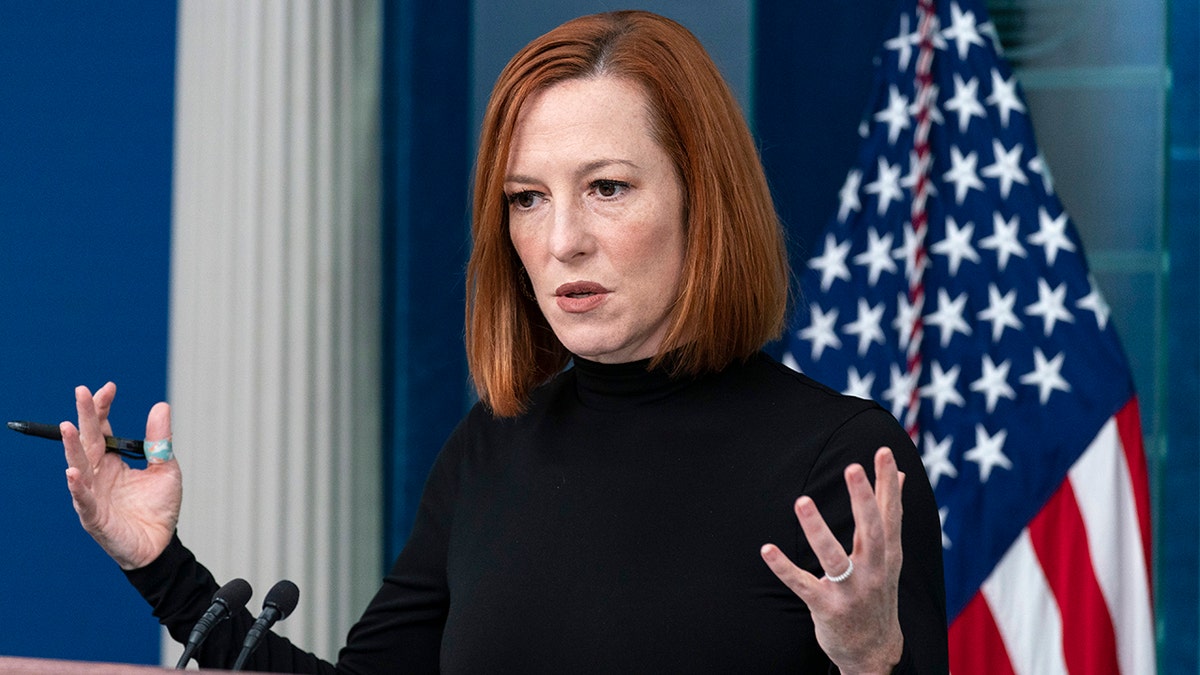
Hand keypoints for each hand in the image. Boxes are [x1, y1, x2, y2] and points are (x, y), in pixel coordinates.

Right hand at [61, 382, 181, 569]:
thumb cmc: (158, 508)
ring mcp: (94, 495)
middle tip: (81, 391)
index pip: (102, 430)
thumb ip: (159, 440)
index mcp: (112, 462)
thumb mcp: (165, 468)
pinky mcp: (95, 517)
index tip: (109, 387)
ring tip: (68, 426)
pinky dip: (77, 487)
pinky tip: (73, 472)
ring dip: (72, 447)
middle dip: (84, 417)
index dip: (102, 408)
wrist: (161, 545)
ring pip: (79, 466)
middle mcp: (98, 475)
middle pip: (87, 441)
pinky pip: (84, 500)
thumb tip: (161, 406)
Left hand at [760, 447, 904, 674]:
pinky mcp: (827, 608)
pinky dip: (785, 568)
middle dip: (863, 500)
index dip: (886, 483)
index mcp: (888, 554)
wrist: (875, 652)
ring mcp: (851, 591)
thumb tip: (900, 475)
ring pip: (834, 557)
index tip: (882, 452)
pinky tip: (767, 550)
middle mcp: (873, 570)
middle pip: (871, 530)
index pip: (890, 513)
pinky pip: (803, 585)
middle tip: (853, 467)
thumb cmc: (877, 592)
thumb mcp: (889, 556)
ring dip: (818, 530)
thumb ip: (889, 515)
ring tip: (802, 501)